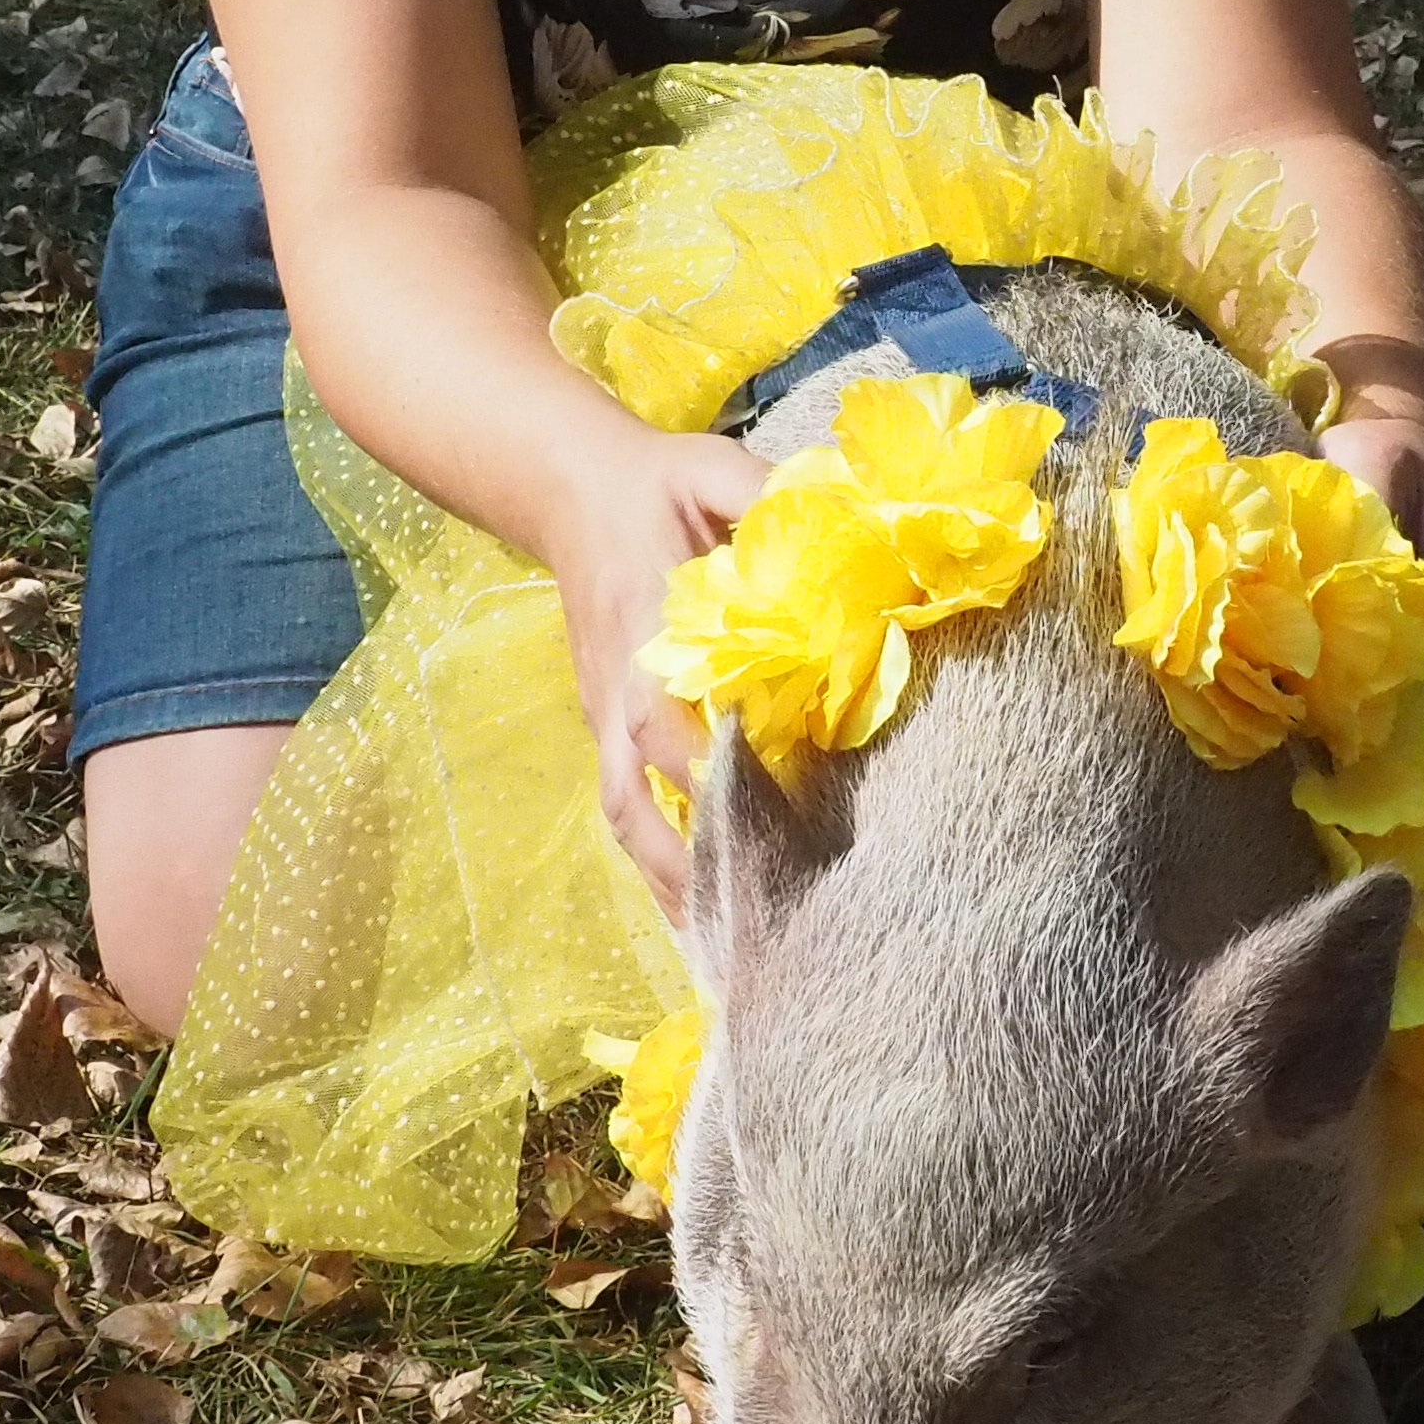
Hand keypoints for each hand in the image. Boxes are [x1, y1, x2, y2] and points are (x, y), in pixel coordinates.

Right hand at [549, 426, 771, 926]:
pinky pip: (627, 812)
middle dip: (690, 858)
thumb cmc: (657, 484)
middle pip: (637, 792)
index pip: (667, 717)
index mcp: (644, 630)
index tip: (773, 809)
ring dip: (670, 883)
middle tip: (755, 918)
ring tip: (726, 953)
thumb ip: (768, 497)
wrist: (573, 489)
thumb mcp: (712, 469)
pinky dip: (658, 870)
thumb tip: (850, 528)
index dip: (712, 768)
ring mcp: (605, 720)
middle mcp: (618, 691)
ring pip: (626, 818)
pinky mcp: (608, 733)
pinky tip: (700, 921)